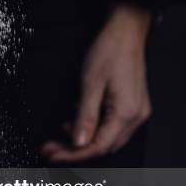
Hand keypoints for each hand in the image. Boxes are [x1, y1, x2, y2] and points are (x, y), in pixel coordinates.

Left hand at [41, 3, 152, 161]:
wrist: (125, 31)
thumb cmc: (109, 51)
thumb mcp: (90, 84)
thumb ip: (84, 116)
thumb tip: (78, 143)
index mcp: (127, 113)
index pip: (97, 146)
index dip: (73, 154)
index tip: (52, 154)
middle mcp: (135, 116)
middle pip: (102, 145)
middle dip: (74, 149)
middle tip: (50, 147)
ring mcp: (135, 111)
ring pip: (106, 137)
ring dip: (82, 138)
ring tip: (60, 131)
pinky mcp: (131, 105)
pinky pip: (110, 125)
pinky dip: (91, 127)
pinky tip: (75, 119)